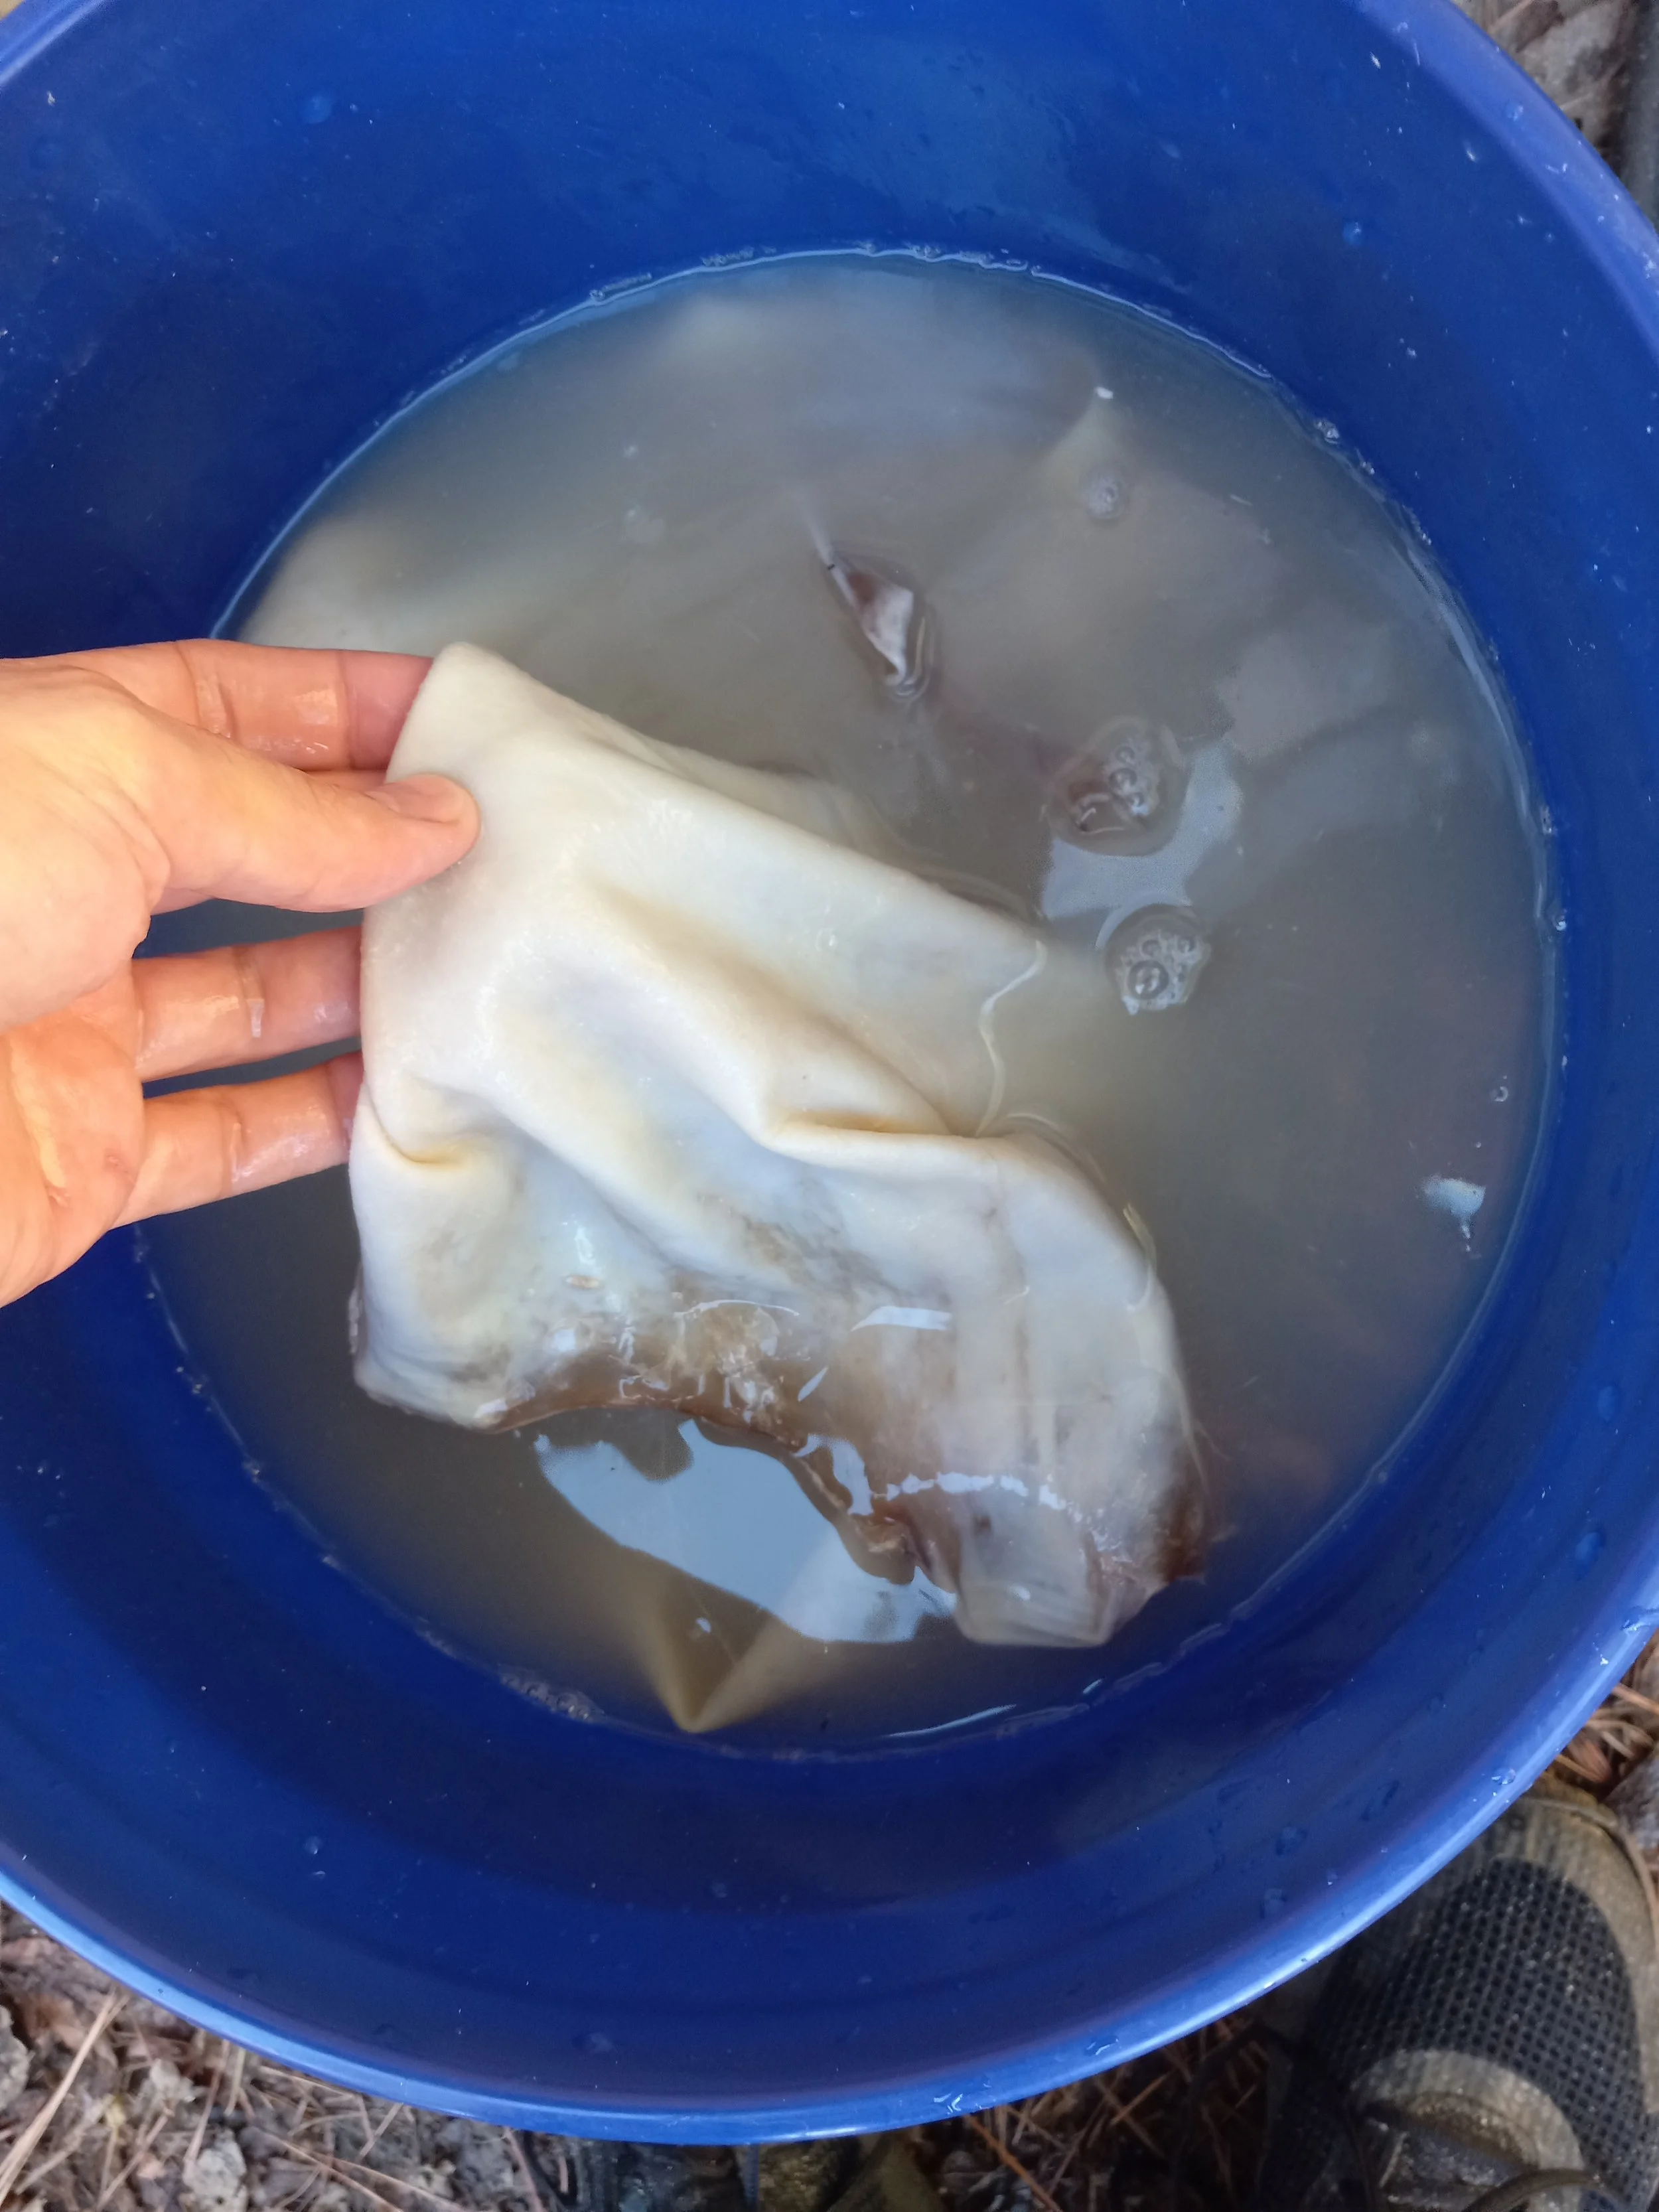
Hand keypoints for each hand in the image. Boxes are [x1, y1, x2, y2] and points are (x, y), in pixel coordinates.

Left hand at [0, 640, 477, 1308]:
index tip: (469, 713)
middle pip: (257, 853)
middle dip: (379, 843)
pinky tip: (410, 1094)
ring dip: (369, 980)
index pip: (230, 708)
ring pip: (258, 998)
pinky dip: (323, 1125)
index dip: (348, 704)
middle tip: (511, 845)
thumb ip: (291, 810)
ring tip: (491, 959)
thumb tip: (436, 816)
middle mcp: (65, 884)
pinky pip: (229, 1138)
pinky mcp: (84, 1158)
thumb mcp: (117, 784)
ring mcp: (74, 1025)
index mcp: (57, 758)